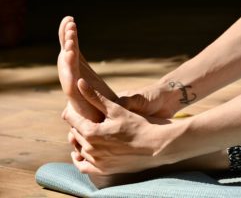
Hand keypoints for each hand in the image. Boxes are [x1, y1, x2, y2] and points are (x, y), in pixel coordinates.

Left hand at [63, 79, 180, 174]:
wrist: (156, 145)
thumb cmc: (137, 124)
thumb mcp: (116, 109)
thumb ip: (95, 97)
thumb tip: (79, 82)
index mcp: (91, 132)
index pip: (71, 118)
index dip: (72, 110)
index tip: (75, 106)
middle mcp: (91, 149)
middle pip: (74, 133)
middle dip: (77, 124)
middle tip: (82, 116)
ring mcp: (97, 162)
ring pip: (78, 148)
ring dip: (79, 139)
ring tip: (86, 131)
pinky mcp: (104, 170)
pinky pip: (84, 167)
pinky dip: (79, 159)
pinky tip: (81, 152)